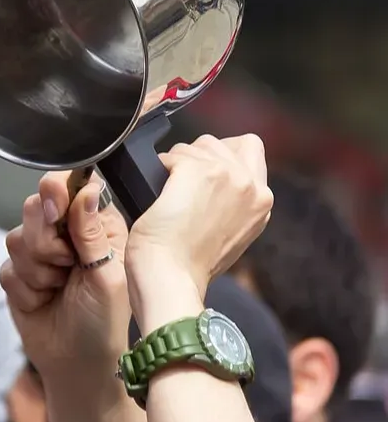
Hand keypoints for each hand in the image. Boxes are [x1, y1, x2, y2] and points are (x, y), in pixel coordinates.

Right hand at [0, 172, 129, 379]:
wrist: (77, 362)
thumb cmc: (104, 322)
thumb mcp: (107, 276)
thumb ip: (92, 232)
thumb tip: (86, 190)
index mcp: (96, 225)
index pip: (70, 188)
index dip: (57, 192)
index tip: (56, 211)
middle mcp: (65, 233)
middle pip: (35, 207)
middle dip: (46, 242)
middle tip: (66, 265)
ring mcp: (38, 253)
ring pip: (16, 237)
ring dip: (38, 271)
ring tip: (58, 289)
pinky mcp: (16, 274)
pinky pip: (6, 267)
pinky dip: (26, 289)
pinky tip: (43, 301)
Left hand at [125, 134, 272, 330]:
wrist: (172, 279)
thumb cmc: (190, 266)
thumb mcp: (231, 233)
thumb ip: (233, 204)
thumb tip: (213, 186)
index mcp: (263, 201)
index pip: (249, 148)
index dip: (220, 156)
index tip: (202, 177)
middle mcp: (251, 185)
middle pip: (219, 142)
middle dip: (196, 157)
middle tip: (182, 188)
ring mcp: (227, 176)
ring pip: (196, 144)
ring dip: (178, 163)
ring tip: (171, 196)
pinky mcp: (197, 172)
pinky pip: (172, 154)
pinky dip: (160, 170)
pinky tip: (160, 196)